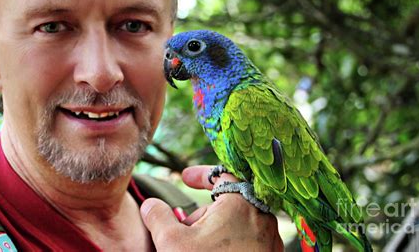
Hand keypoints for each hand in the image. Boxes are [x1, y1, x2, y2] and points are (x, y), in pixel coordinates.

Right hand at [140, 165, 283, 250]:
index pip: (222, 175)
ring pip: (236, 223)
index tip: (185, 176)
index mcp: (241, 204)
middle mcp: (261, 217)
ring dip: (213, 230)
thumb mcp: (172, 243)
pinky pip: (247, 239)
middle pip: (227, 202)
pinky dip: (227, 242)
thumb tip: (150, 205)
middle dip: (202, 213)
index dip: (200, 175)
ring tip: (195, 248)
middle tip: (184, 228)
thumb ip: (158, 216)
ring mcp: (269, 240)